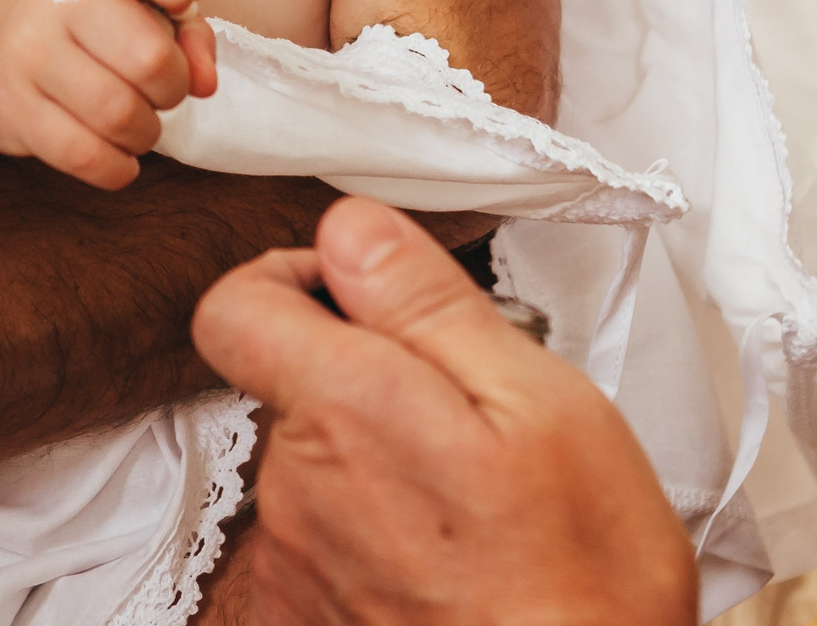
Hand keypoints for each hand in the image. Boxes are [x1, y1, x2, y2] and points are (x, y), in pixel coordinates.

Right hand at [0, 0, 221, 189]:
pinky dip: (116, 166)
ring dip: (146, 130)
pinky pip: (85, 156)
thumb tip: (205, 82)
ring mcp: (22, 52)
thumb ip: (183, 25)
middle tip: (160, 87)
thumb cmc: (70, 14)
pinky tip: (117, 154)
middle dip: (173, 85)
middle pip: (149, 56)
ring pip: (121, 115)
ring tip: (136, 119)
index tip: (182, 3)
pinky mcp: (7, 109)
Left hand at [192, 197, 697, 625]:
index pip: (235, 306)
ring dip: (382, 462)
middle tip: (475, 415)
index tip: (363, 293)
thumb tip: (352, 230)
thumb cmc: (581, 579)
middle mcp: (296, 491)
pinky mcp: (305, 621)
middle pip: (293, 386)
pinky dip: (378, 537)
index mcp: (347, 410)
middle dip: (373, 378)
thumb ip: (426, 303)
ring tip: (478, 501)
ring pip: (318, 466)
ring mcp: (295, 567)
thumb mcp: (540, 400)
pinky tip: (453, 559)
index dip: (292, 278)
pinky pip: (325, 543)